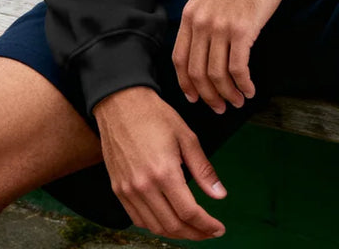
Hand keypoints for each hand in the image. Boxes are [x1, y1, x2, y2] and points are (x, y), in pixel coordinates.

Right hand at [93, 86, 226, 240]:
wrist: (121, 104)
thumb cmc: (154, 115)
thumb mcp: (186, 137)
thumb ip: (203, 169)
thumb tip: (220, 194)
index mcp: (164, 172)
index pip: (189, 213)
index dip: (206, 226)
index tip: (218, 228)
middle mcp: (143, 186)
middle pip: (172, 225)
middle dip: (195, 233)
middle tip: (208, 232)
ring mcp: (128, 190)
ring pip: (154, 226)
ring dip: (176, 233)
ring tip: (191, 229)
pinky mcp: (118, 189)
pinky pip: (137, 218)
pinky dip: (155, 225)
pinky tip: (167, 220)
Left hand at [173, 0, 299, 111]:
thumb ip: (204, 18)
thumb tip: (206, 48)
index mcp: (190, 13)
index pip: (179, 60)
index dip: (186, 84)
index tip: (196, 98)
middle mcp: (201, 22)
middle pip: (197, 73)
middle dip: (209, 97)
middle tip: (221, 108)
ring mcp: (220, 26)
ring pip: (217, 75)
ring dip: (228, 94)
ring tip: (239, 100)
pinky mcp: (243, 29)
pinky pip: (238, 68)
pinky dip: (243, 84)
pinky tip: (250, 89)